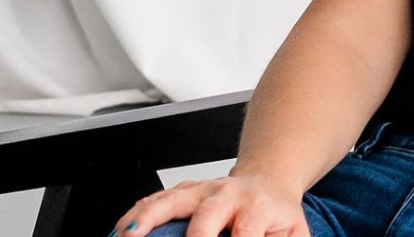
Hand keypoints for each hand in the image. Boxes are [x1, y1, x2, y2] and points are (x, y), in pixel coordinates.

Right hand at [111, 173, 311, 236]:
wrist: (269, 181)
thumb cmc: (277, 215)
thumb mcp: (293, 234)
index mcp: (259, 207)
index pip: (246, 232)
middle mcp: (227, 194)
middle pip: (207, 214)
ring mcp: (202, 191)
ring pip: (171, 200)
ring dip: (147, 219)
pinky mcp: (183, 192)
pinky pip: (155, 200)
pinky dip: (136, 214)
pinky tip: (120, 231)